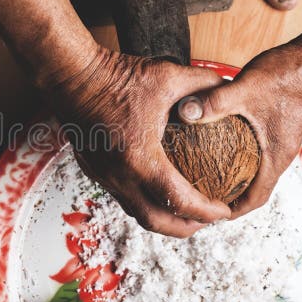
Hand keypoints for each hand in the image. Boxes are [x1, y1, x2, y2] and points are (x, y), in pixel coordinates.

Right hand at [47, 46, 231, 236]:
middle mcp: (120, 175)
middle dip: (186, 227)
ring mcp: (104, 175)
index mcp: (141, 158)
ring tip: (186, 211)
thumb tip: (231, 88)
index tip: (224, 210)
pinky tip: (158, 191)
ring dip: (164, 218)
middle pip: (157, 222)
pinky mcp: (94, 170)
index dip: (207, 212)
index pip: (180, 201)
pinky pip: (123, 197)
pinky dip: (145, 202)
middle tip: (207, 220)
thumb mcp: (168, 76)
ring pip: (137, 212)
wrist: (71, 75)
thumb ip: (204, 84)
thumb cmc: (116, 76)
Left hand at [179, 34, 301, 217]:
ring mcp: (281, 140)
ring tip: (207, 177)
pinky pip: (257, 153)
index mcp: (277, 155)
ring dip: (235, 179)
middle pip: (255, 189)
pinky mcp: (278, 126)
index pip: (256, 199)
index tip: (210, 216)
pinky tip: (218, 146)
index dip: (233, 211)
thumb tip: (184, 113)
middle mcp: (282, 153)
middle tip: (201, 198)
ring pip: (257, 171)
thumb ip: (215, 102)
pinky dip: (240, 159)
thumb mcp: (246, 88)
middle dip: (230, 198)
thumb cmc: (287, 74)